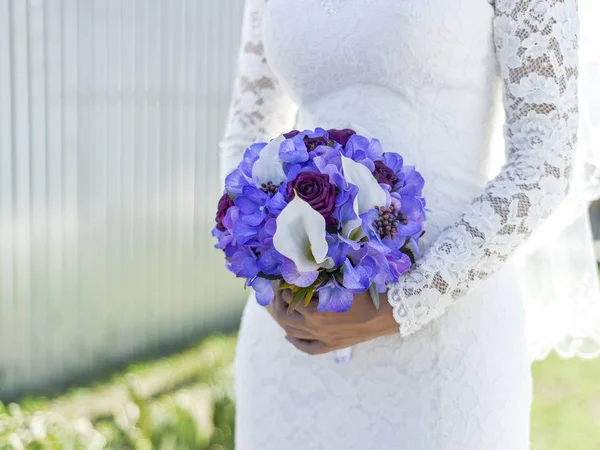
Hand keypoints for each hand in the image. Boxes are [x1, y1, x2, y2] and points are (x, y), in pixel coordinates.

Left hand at [266, 280, 399, 354]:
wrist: (385, 313)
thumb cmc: (363, 292)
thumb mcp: (337, 282)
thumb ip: (317, 281)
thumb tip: (299, 273)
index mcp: (315, 311)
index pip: (289, 298)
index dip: (283, 286)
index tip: (283, 278)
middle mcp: (315, 328)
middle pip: (285, 316)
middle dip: (278, 301)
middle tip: (279, 290)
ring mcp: (322, 338)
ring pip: (292, 332)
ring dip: (283, 318)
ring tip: (281, 307)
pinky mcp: (331, 345)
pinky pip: (307, 348)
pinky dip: (295, 341)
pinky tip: (289, 335)